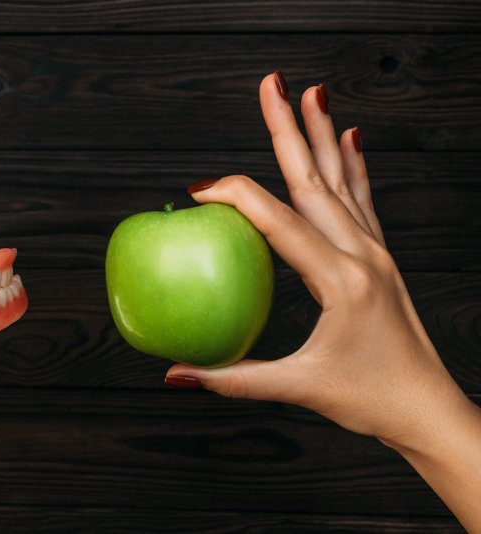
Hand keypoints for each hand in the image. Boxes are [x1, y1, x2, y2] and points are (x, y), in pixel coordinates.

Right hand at [165, 72, 480, 526]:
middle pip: (314, 180)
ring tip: (312, 94)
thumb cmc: (370, 400)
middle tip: (272, 84)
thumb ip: (234, 379)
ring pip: (342, 181)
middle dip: (288, 128)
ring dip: (322, 135)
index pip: (279, 221)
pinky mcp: (381, 258)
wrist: (430, 409)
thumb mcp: (299, 388)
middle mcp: (362, 254)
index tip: (198, 191)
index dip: (235, 197)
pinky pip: (364, 200)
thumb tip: (177, 373)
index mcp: (340, 280)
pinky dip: (354, 166)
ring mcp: (376, 252)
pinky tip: (352, 139)